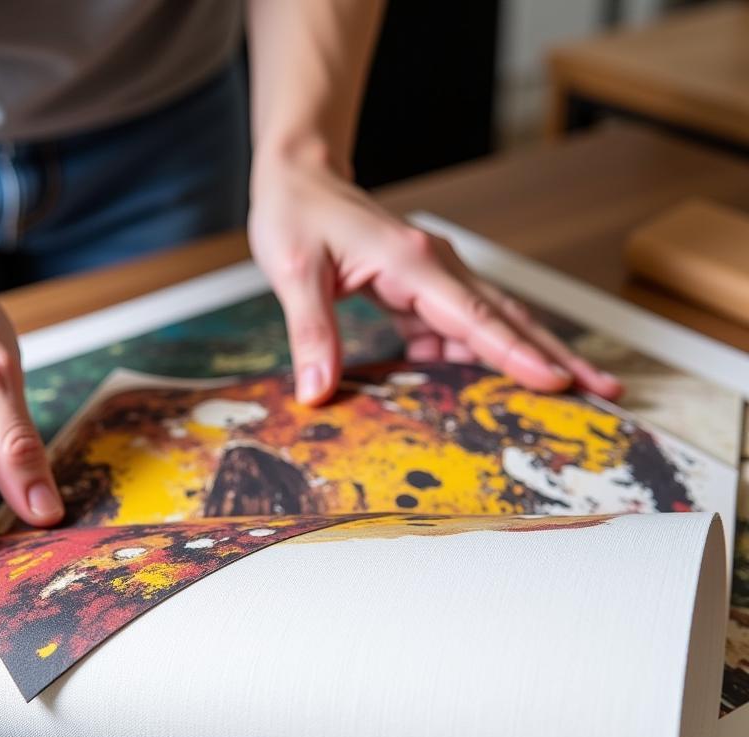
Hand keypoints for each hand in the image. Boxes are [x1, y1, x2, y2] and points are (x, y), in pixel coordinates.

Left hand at [248, 154, 622, 405]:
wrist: (300, 177)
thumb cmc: (297, 214)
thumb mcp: (293, 273)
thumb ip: (311, 332)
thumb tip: (317, 392)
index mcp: (412, 262)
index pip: (474, 315)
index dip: (514, 352)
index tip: (557, 381)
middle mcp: (435, 267)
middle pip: (506, 318)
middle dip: (556, 356)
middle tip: (606, 391)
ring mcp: (433, 278)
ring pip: (490, 324)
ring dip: (526, 359)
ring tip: (567, 396)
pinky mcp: (421, 290)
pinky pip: (456, 330)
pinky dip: (474, 358)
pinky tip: (484, 389)